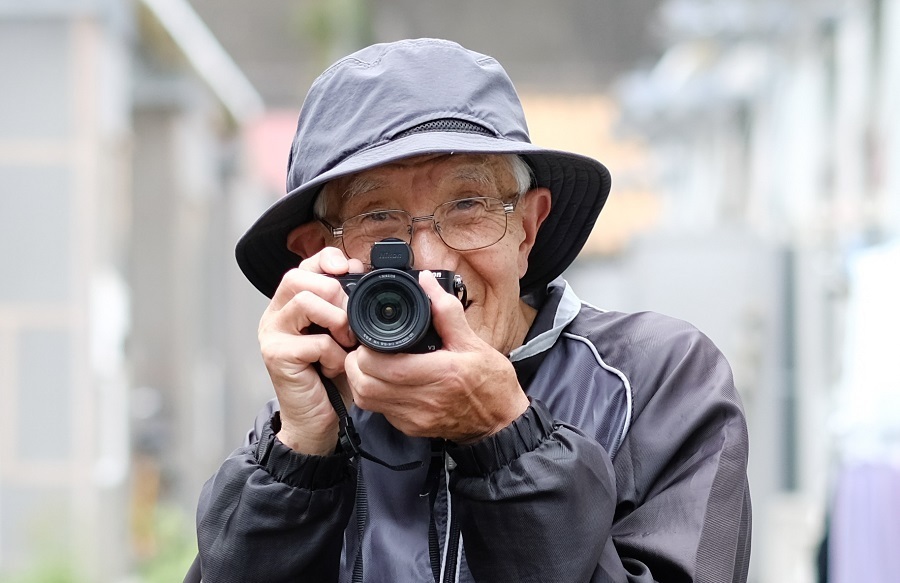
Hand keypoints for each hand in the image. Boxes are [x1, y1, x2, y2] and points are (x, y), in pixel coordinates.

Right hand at [258, 247, 362, 454]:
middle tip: (351, 320)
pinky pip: (313, 341)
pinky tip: (335, 367)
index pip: (303, 266)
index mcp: (291, 304)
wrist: (317, 420)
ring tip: (347, 341)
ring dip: (336, 319)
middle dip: (334, 292)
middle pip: (298, 278)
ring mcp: (272, 334)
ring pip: (303, 302)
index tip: (350, 270)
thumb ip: (346, 306)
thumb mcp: (343, 335)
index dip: (327, 261)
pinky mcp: (277, 357)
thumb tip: (363, 275)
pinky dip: (333, 354)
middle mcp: (276, 315)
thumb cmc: (331, 377)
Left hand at [344, 270, 529, 442]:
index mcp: (441, 373)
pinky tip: (384, 381)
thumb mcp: (473, 342)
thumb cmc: (491, 382)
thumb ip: (446, 311)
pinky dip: (374, 394)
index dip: (367, 351)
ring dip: (361, 380)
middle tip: (364, 349)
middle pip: (367, 386)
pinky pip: (380, 411)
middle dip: (357, 364)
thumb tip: (425, 282)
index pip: (385, 366)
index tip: (370, 338)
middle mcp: (425, 399)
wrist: (501, 423)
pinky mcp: (411, 429)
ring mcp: (416, 418)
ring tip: (369, 363)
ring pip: (367, 401)